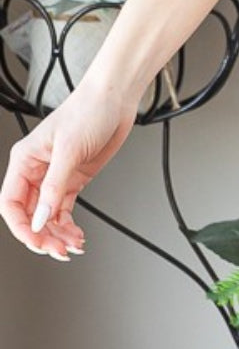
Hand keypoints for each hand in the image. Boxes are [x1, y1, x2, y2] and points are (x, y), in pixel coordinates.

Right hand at [0, 77, 138, 260]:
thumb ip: (53, 187)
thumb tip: (39, 219)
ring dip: (57, 235)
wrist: (117, 98)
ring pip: (47, 216)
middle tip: (58, 250)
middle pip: (29, 214)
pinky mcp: (74, 179)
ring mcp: (56, 176)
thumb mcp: (69, 150)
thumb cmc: (89, 109)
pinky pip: (63, 210)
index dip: (20, 226)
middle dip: (41, 235)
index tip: (36, 241)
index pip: (10, 203)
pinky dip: (68, 226)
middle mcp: (37, 170)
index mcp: (25, 159)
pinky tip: (76, 236)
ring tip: (72, 247)